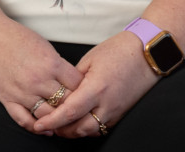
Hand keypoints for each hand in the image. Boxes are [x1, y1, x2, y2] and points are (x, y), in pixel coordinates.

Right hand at [0, 21, 83, 134]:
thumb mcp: (43, 44)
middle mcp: (38, 80)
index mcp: (50, 63)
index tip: (85, 91)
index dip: (84, 88)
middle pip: (67, 102)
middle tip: (77, 108)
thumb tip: (70, 80)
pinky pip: (25, 121)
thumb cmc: (14, 36)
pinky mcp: (8, 99)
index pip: (78, 85)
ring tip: (63, 119)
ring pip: (49, 116)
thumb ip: (58, 63)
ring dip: (58, 119)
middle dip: (74, 105)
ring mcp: (23, 92)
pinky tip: (44, 128)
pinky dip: (37, 128)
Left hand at [33, 31, 157, 137]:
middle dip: (61, 130)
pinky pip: (102, 127)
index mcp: (95, 88)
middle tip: (46, 126)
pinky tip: (79, 122)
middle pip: (80, 128)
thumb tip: (63, 91)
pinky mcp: (121, 113)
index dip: (52, 121)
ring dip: (74, 131)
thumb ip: (75, 78)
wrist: (145, 54)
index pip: (69, 112)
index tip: (39, 125)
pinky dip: (88, 128)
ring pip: (91, 131)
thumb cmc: (117, 51)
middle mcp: (107, 104)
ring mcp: (116, 111)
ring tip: (60, 126)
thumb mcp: (89, 59)